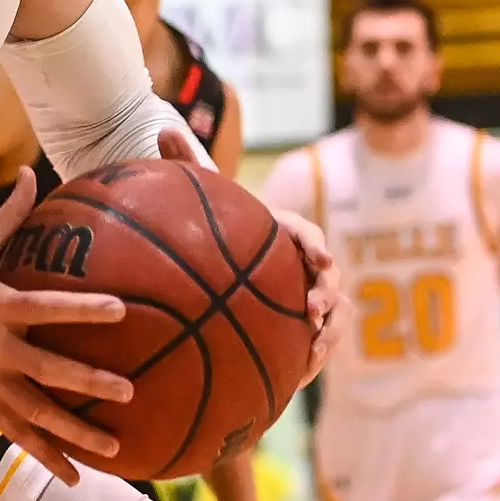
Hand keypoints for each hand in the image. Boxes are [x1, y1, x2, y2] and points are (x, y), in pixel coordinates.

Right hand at [0, 169, 133, 484]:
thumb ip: (8, 216)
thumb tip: (30, 171)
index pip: (45, 308)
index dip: (82, 309)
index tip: (121, 311)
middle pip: (47, 370)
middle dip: (88, 382)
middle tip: (128, 391)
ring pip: (37, 414)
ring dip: (75, 433)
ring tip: (114, 449)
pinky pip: (18, 435)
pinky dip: (47, 456)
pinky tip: (77, 477)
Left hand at [161, 128, 345, 388]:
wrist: (225, 271)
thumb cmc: (217, 232)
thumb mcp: (201, 200)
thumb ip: (188, 165)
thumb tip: (163, 126)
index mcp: (283, 234)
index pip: (306, 235)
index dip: (315, 248)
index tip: (319, 261)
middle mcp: (302, 266)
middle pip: (329, 279)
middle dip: (328, 294)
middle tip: (312, 310)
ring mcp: (308, 299)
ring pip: (336, 315)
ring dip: (329, 331)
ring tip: (312, 349)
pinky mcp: (304, 330)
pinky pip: (319, 344)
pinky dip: (313, 357)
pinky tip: (298, 374)